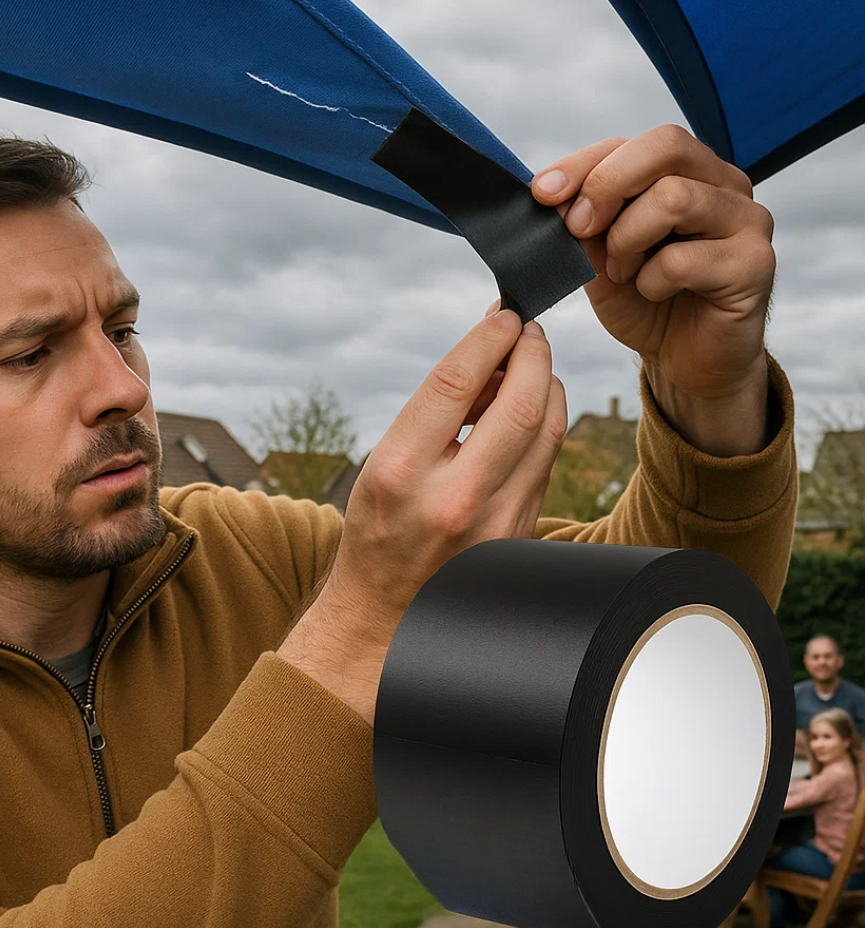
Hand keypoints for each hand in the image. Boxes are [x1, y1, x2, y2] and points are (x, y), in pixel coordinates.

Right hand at [278, 308, 567, 724]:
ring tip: (531, 364)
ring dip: (547, 384)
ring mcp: (495, 521)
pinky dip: (544, 424)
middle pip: (520, 403)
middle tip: (528, 331)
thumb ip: (434, 414)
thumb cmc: (378, 528)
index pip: (455, 384)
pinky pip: (547, 462)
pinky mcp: (522, 534)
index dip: (486, 338)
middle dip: (533, 353)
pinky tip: (528, 410)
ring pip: (548, 431)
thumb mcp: (383, 464)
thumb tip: (487, 357)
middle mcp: (452, 498)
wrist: (389, 612)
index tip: (500, 315)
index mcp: (401, 472)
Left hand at [531, 125, 775, 455]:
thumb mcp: (599, 256)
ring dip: (627, 241)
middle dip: (606, 186)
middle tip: (581, 230)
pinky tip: (653, 294)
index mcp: (686, 171)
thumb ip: (583, 221)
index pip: (634, 142)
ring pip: (674, 197)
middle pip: (665, 146)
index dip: (582, 163)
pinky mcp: (755, 263)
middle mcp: (724, 183)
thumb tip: (550, 193)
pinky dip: (650, 281)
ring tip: (622, 273)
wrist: (686, 361)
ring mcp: (747, 219)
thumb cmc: (645, 302)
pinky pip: (682, 259)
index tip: (540, 193)